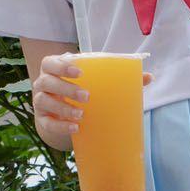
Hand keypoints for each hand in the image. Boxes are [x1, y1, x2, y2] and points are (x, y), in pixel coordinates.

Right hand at [31, 52, 152, 151]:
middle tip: (87, 96)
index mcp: (54, 69)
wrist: (64, 117)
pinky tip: (75, 128)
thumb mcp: (95, 83)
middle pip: (48, 81)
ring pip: (44, 101)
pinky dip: (60, 126)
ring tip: (81, 114)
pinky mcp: (42, 120)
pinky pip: (47, 122)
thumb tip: (149, 77)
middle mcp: (44, 83)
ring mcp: (40, 101)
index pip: (51, 62)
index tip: (80, 72)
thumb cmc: (81, 93)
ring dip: (63, 108)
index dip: (62, 66)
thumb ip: (118, 79)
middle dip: (66, 88)